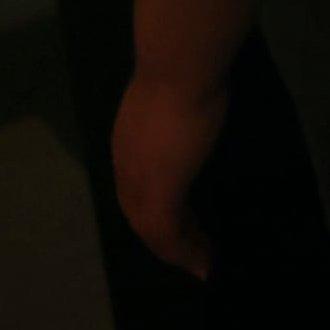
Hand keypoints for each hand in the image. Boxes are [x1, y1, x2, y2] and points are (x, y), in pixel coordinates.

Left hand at [112, 70, 228, 277]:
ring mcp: (141, 178)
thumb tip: (197, 104)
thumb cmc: (185, 70)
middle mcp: (127, 166)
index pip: (135, 188)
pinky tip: (202, 263)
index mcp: (129, 143)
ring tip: (201, 263)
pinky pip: (167, 234)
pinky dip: (182, 252)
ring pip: (151, 229)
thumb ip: (181, 106)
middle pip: (139, 213)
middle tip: (193, 252)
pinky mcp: (162, 189)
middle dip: (165, 236)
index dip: (154, 206)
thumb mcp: (179, 94)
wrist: (180, 66)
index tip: (180, 218)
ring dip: (176, 250)